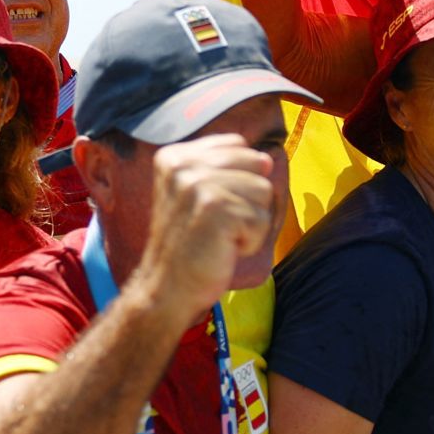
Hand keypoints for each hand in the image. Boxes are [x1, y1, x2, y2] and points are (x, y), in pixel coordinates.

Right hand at [138, 135, 279, 323]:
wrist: (166, 288)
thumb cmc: (190, 243)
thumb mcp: (197, 193)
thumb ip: (227, 168)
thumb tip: (267, 160)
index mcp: (174, 156)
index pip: (238, 145)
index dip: (238, 178)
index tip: (208, 205)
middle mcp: (182, 165)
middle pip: (256, 164)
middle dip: (248, 200)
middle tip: (215, 224)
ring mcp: (198, 185)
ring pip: (264, 191)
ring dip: (251, 222)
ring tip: (219, 236)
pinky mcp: (217, 210)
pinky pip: (263, 219)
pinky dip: (251, 241)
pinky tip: (222, 249)